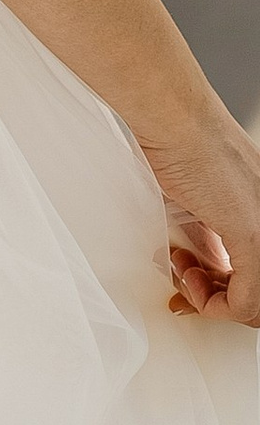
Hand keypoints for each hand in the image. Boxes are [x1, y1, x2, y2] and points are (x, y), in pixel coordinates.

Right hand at [143, 109, 259, 324]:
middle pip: (259, 293)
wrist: (174, 120)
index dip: (224, 291)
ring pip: (258, 303)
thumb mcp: (198, 204)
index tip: (193, 282)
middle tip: (187, 282)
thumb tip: (204, 271)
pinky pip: (247, 301)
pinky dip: (213, 304)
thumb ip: (210, 241)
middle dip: (218, 299)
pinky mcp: (256, 237)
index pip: (257, 275)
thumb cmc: (178, 144)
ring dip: (212, 300)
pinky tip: (188, 276)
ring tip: (184, 272)